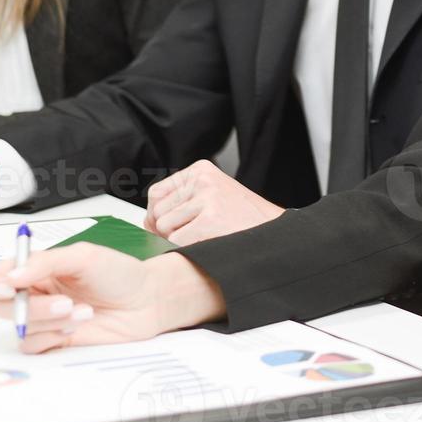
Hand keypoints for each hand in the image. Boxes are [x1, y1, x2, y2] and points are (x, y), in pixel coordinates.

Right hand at [0, 246, 226, 353]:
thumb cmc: (119, 273)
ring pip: (19, 326)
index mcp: (34, 268)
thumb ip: (45, 262)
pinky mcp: (53, 339)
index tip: (10, 286)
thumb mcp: (84, 256)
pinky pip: (33, 344)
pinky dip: (54, 335)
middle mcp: (33, 293)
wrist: (147, 301)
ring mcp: (42, 318)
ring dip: (51, 319)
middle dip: (31, 306)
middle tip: (62, 302)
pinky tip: (79, 324)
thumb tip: (11, 275)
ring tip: (83, 310)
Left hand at [143, 159, 285, 244]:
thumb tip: (147, 222)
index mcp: (202, 170)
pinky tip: (209, 244)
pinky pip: (177, 242)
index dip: (158, 215)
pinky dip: (189, 250)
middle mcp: (203, 180)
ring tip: (207, 237)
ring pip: (164, 228)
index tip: (172, 225)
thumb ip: (180, 203)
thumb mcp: (212, 198)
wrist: (274, 234)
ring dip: (180, 240)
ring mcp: (207, 199)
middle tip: (195, 234)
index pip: (157, 193)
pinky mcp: (210, 220)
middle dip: (168, 230)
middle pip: (157, 211)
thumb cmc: (243, 221)